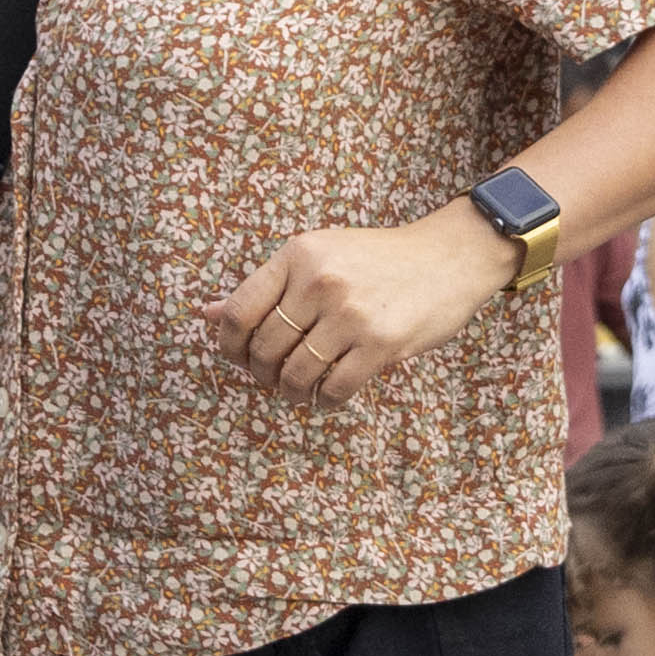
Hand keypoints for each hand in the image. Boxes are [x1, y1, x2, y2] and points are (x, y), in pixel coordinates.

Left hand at [209, 209, 511, 403]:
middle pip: (265, 348)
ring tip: (300, 391)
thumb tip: (205, 314)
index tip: (239, 358)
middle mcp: (320, 281)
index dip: (229, 345)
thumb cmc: (378, 260)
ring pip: (297, 374)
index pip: (239, 310)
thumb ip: (266, 287)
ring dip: (292, 392)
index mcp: (298, 254)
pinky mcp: (381, 343)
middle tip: (273, 378)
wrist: (448, 257)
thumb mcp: (319, 257)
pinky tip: (329, 396)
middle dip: (262, 374)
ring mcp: (351, 313)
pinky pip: (335, 389)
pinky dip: (326, 401)